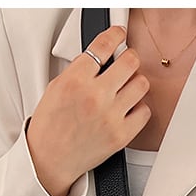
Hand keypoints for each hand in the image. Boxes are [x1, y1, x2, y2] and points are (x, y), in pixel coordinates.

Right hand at [26, 25, 150, 195]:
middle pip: (130, 62)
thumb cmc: (51, 126)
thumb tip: (101, 58)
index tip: (120, 35)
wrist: (51, 159)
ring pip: (141, 84)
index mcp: (75, 80)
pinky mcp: (122, 135)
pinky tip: (130, 108)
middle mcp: (95, 96)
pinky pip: (145, 112)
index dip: (115, 36)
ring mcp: (111, 116)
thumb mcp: (56, 87)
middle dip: (129, 58)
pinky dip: (140, 108)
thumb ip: (80, 71)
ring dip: (136, 82)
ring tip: (128, 87)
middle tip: (127, 62)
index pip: (103, 46)